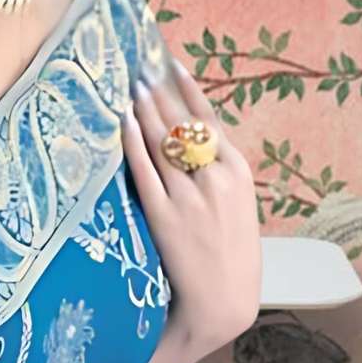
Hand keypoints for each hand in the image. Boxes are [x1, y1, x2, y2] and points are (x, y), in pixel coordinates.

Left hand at [122, 55, 260, 348]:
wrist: (223, 299)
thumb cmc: (232, 251)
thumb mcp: (240, 202)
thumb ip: (220, 168)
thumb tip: (194, 131)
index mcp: (237, 171)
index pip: (207, 118)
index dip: (185, 88)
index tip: (168, 63)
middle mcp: (214, 177)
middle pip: (180, 122)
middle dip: (157, 92)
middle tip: (137, 66)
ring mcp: (187, 195)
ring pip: (160, 141)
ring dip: (142, 110)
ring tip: (128, 87)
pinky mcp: (163, 213)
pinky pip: (144, 169)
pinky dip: (132, 142)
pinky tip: (121, 122)